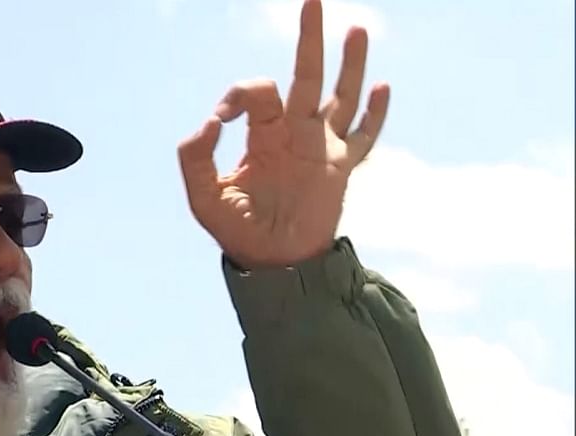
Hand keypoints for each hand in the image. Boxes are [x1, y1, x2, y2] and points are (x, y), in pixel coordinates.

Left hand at [177, 0, 389, 268]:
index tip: (222, 118)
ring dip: (349, 64)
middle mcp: (293, 133)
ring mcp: (321, 149)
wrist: (272, 264)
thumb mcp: (203, 197)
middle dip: (307, 39)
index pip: (256, 93)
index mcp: (261, 135)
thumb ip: (194, 158)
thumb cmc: (237, 230)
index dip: (238, 95)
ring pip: (339, 96)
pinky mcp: (341, 170)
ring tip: (356, 29)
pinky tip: (382, 88)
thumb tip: (210, 121)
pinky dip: (374, 115)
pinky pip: (364, 138)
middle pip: (304, 75)